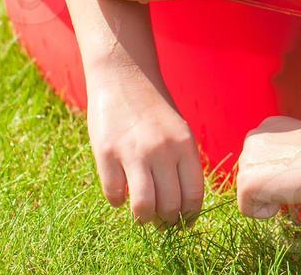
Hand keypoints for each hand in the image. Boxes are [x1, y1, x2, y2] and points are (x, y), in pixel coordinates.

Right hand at [84, 68, 203, 225]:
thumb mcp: (180, 131)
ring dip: (143, 218)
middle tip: (160, 221)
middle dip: (166, 221)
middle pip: (169, 205)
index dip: (189, 215)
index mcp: (185, 146)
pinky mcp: (106, 153)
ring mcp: (133, 153)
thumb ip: (182, 162)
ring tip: (142, 215)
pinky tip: (120, 193)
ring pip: (143, 207)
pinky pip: (114, 194)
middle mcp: (162, 151)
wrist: (124, 78)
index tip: (183, 222)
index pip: (193, 194)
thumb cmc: (154, 109)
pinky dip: (117, 201)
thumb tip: (182, 204)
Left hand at [236, 116, 300, 218]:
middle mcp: (252, 138)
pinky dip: (268, 209)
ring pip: (251, 193)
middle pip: (253, 177)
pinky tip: (287, 192)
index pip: (263, 162)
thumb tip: (280, 173)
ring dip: (272, 194)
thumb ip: (285, 153)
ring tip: (295, 181)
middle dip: (273, 183)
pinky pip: (249, 209)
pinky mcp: (246, 182)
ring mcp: (246, 160)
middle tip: (299, 176)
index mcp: (268, 127)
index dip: (283, 171)